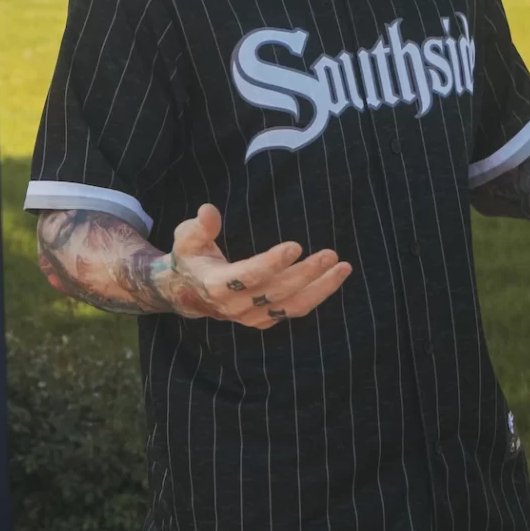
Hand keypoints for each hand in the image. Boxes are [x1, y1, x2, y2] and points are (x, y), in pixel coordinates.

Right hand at [158, 204, 352, 327]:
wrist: (190, 291)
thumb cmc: (191, 257)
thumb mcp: (186, 238)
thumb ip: (199, 227)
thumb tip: (209, 210)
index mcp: (217, 285)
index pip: (248, 276)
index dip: (271, 263)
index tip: (295, 245)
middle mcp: (236, 306)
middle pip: (277, 291)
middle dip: (306, 273)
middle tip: (330, 254)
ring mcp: (253, 316)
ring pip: (292, 306)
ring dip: (320, 288)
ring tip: (343, 267)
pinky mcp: (265, 320)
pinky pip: (295, 310)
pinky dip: (316, 296)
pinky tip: (333, 278)